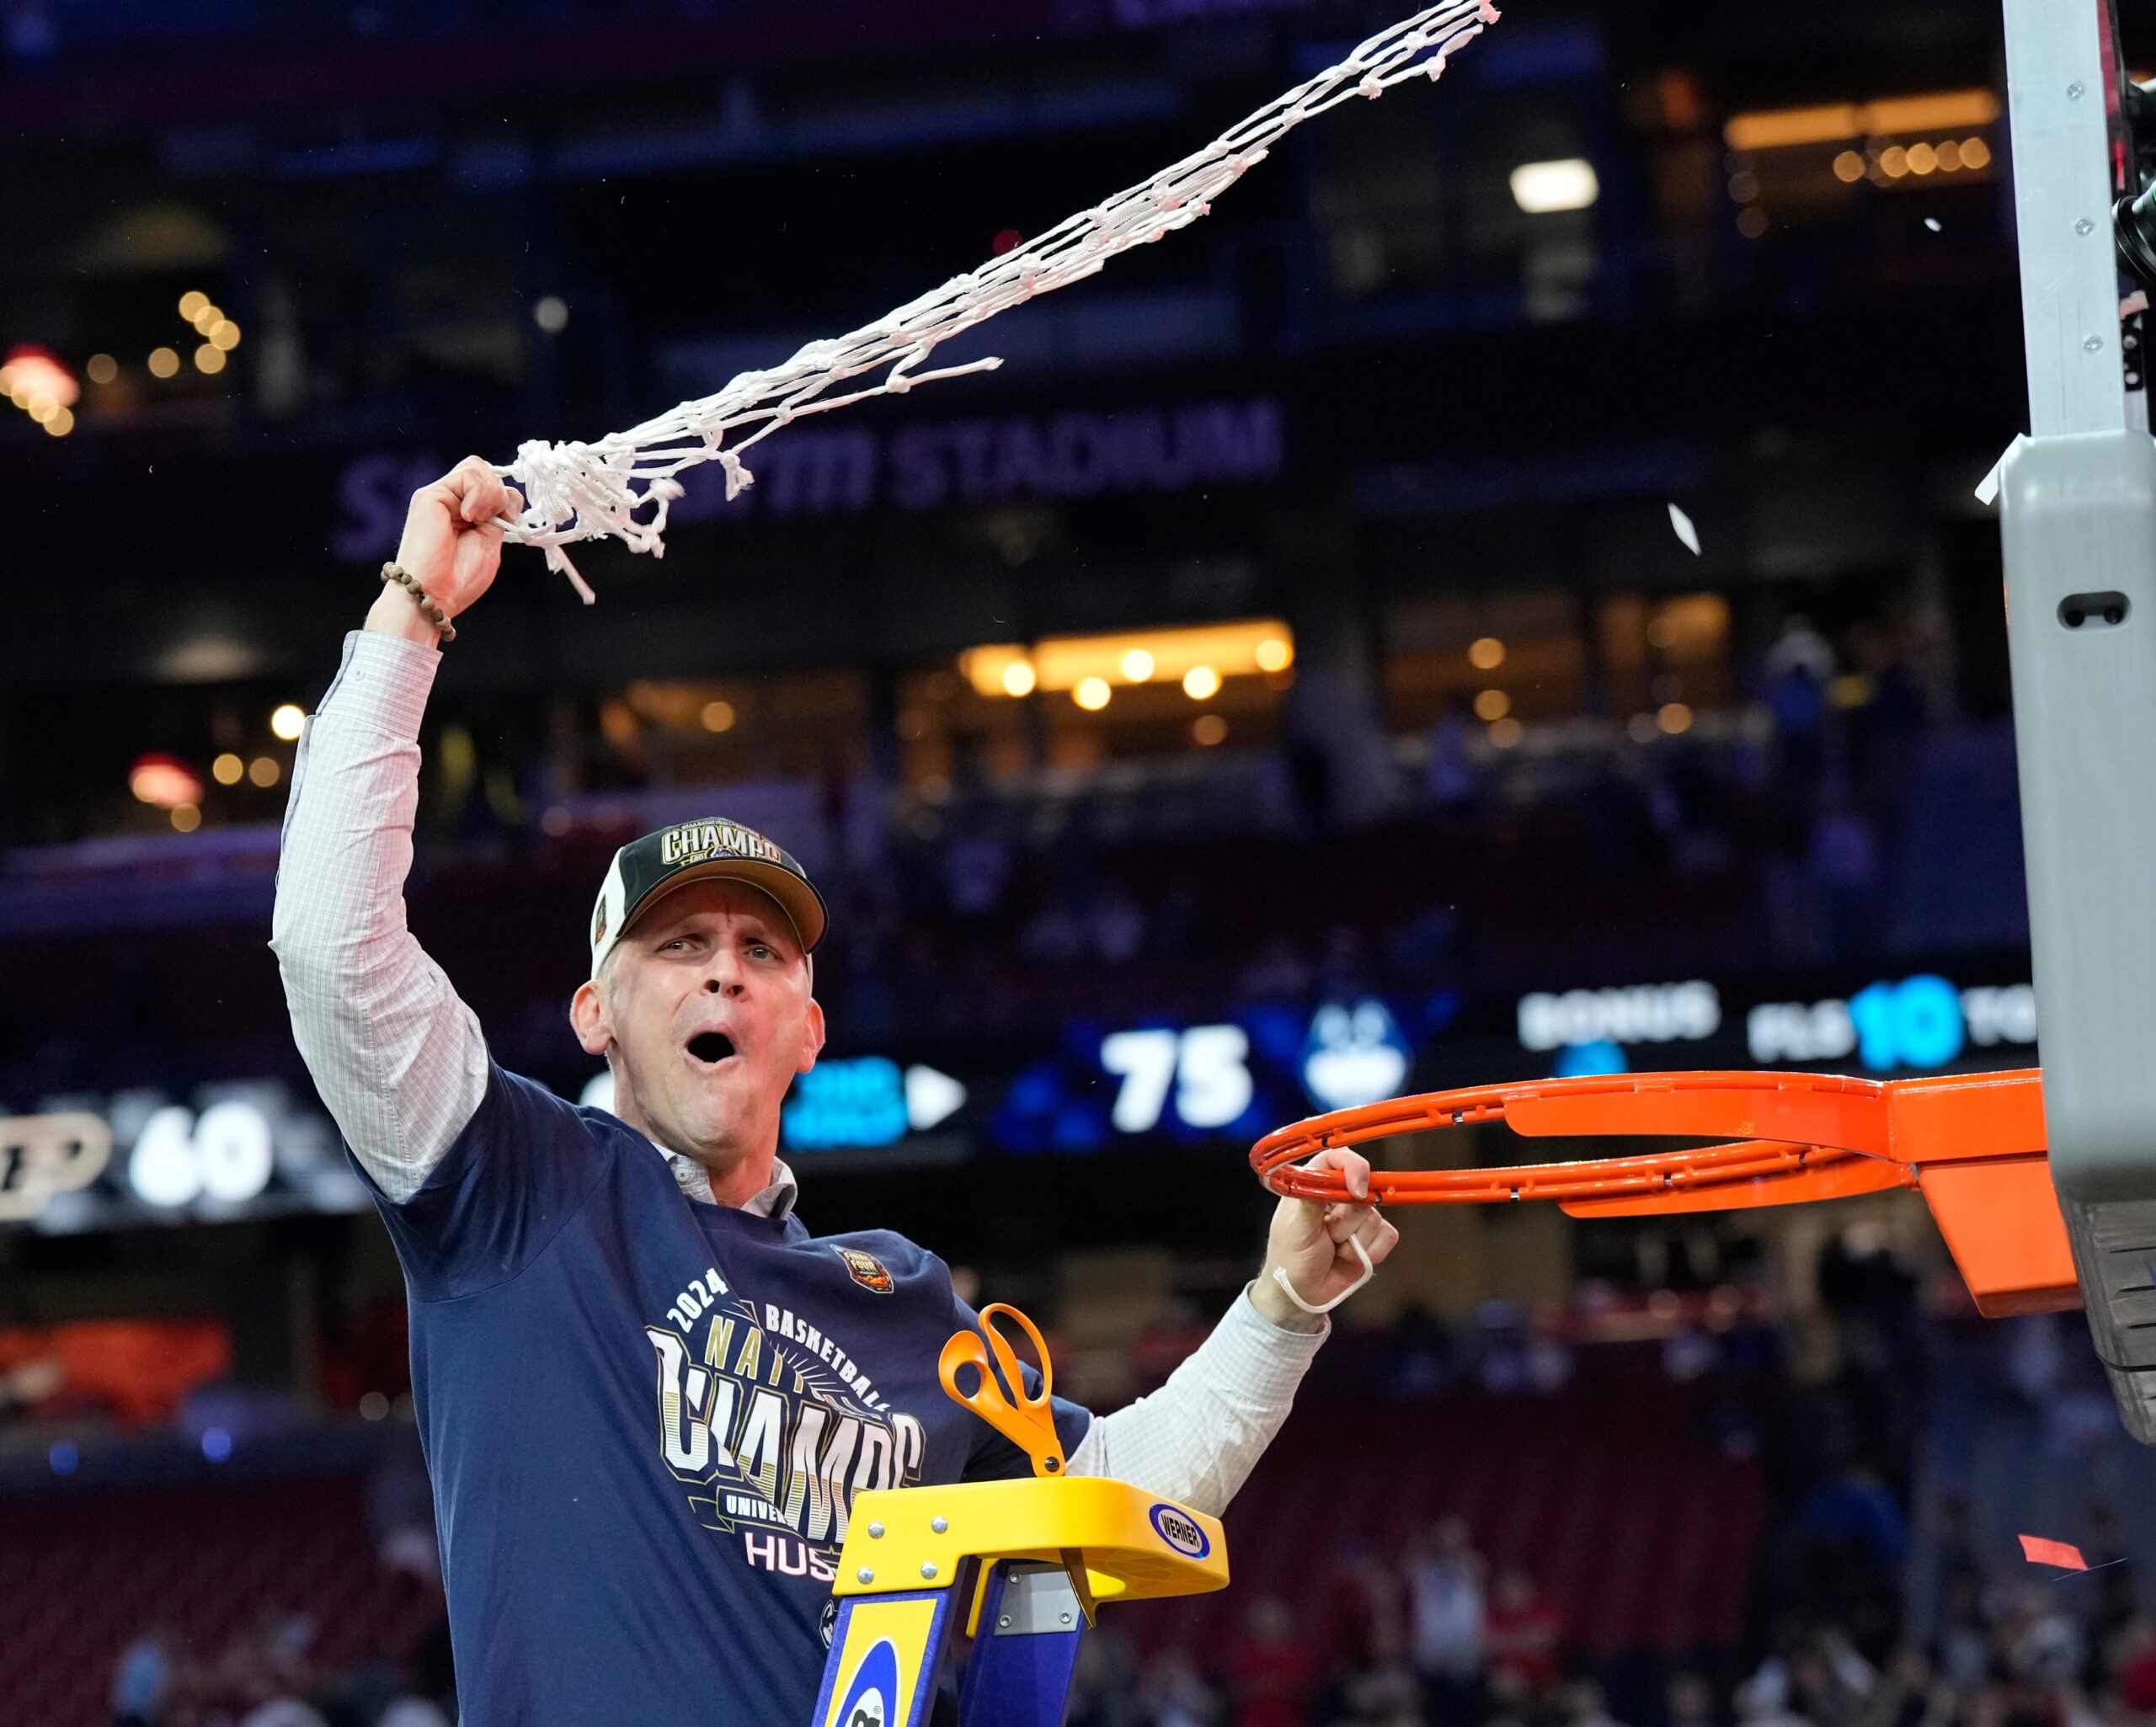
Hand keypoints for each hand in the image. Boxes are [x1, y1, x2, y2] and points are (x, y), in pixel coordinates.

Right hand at [368, 456, 522, 641]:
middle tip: (494, 520)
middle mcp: (451, 501)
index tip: (507, 522)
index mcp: (466, 513)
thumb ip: (499, 516)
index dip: (505, 498)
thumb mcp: (490, 542)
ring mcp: (440, 496)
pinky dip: (479, 494)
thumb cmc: (460, 578)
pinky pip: (468, 474)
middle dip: (499, 493)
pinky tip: (471, 516)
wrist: (435, 594)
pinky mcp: (430, 495)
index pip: (491, 485)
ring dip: (490, 494)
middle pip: (484, 471)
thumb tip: (509, 493)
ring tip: (479, 520)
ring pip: (477, 467)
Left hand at [1249, 1147, 1398, 1330]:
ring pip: (1376, 1218)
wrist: (1301, 1296)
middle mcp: (1337, 1196)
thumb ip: (1313, 1199)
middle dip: (1347, 1221)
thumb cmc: (1290, 1259)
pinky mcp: (1371, 1238)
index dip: (1353, 1168)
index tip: (1357, 1189)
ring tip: (1334, 1250)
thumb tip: (1332, 1177)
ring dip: (1355, 1242)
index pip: (1337, 1159)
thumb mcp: (1296, 1228)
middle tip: (1327, 1236)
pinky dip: (1371, 1252)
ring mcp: (1357, 1218)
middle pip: (1364, 1191)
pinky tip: (1349, 1259)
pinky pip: (1388, 1236)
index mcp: (1313, 1185)